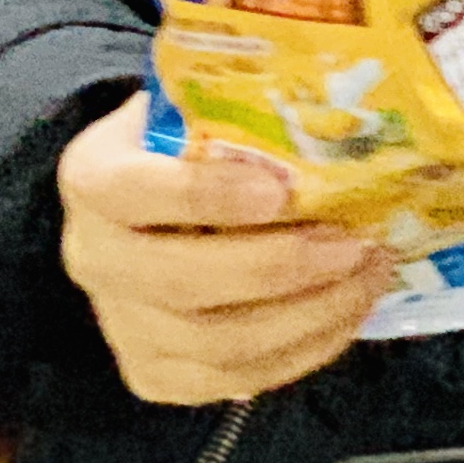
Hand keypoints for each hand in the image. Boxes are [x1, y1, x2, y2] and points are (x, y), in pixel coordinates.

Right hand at [57, 93, 392, 403]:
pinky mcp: (152, 372)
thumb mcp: (198, 107)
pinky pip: (230, 381)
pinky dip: (300, 352)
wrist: (143, 209)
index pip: (133, 191)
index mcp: (95, 179)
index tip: (279, 189)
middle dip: (279, 268)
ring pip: (212, 343)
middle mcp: (93, 257)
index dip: (203, 195)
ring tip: (370, 276)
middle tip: (355, 244)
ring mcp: (120, 324)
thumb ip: (242, 101)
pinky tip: (348, 315)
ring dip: (307, 315)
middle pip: (178, 281)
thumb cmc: (189, 147)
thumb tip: (334, 81)